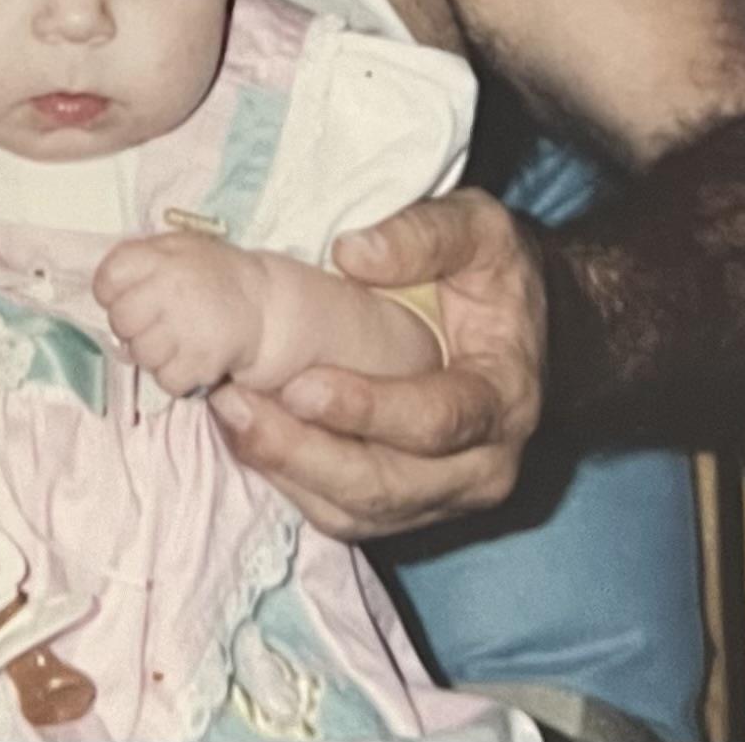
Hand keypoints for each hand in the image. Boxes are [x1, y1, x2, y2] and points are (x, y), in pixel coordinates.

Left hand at [94, 231, 270, 397]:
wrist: (263, 303)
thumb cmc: (209, 276)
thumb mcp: (176, 249)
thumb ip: (139, 261)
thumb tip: (106, 293)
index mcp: (161, 256)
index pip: (108, 279)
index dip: (111, 292)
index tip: (129, 294)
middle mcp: (172, 289)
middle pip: (121, 321)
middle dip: (132, 326)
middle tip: (155, 322)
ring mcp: (188, 327)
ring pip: (141, 354)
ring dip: (155, 353)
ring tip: (177, 339)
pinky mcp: (202, 361)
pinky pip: (166, 380)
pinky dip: (177, 375)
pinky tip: (191, 357)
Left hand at [207, 190, 544, 540]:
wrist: (515, 328)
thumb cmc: (492, 274)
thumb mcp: (479, 229)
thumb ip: (426, 234)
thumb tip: (353, 254)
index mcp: (503, 399)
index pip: (438, 421)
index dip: (369, 410)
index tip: (300, 385)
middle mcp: (481, 466)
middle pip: (387, 485)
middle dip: (304, 452)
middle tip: (235, 404)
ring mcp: (442, 496)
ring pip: (357, 511)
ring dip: (286, 471)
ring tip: (228, 416)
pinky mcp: (404, 506)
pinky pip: (341, 514)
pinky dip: (288, 483)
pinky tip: (245, 436)